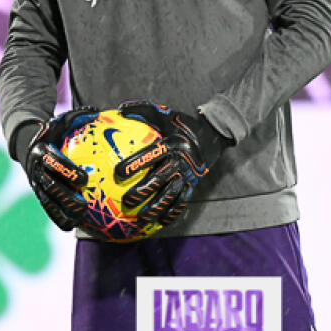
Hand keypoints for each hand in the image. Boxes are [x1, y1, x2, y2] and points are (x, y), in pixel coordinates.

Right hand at [23, 107, 97, 230]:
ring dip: (62, 211)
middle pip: (50, 185)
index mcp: (41, 150)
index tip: (84, 178)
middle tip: (83, 204)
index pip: (53, 161)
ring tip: (79, 219)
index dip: (67, 170)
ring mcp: (35, 182)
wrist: (26, 142)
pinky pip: (47, 207)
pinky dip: (57, 217)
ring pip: (47, 200)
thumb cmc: (53, 130)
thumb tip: (98, 110)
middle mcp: (35, 168)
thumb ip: (79, 116)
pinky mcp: (37, 193)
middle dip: (65, 196)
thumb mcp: (62, 120)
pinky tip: (72, 226)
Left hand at [113, 100, 227, 228]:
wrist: (212, 135)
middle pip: (160, 179)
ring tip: (141, 218)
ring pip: (171, 195)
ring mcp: (188, 175)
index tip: (118, 173)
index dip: (135, 164)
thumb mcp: (164, 113)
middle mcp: (181, 161)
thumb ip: (142, 109)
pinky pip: (183, 201)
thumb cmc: (181, 124)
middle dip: (142, 191)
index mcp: (172, 144)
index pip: (151, 155)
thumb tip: (119, 108)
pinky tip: (161, 222)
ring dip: (156, 208)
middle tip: (126, 200)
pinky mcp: (193, 184)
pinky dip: (173, 213)